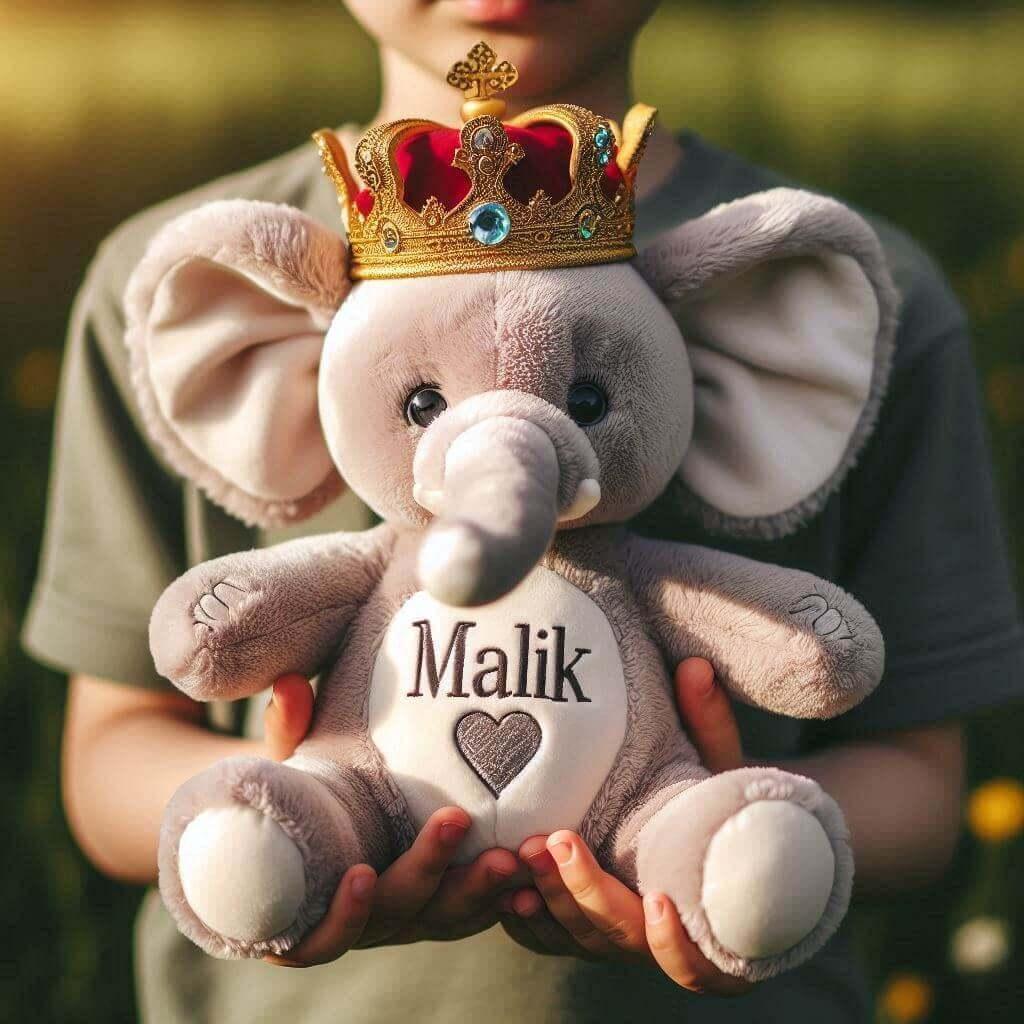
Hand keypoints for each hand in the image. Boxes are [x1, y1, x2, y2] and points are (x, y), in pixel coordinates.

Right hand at [260, 675, 526, 967]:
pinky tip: (534, 889)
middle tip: (457, 821)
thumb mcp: (286, 765)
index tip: (361, 872)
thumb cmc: (300, 792)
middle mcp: (362, 922)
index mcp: (308, 908)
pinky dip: (505, 902)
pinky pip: (478, 913)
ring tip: (514, 856)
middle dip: (430, 871)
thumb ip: (287, 730)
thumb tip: (288, 686)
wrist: (324, 817)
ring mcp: (408, 918)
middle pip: (398, 914)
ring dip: (481, 890)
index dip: (344, 915)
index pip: (322, 935)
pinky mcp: (447, 906)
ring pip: (446, 918)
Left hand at [499, 658, 751, 994]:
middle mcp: (661, 937)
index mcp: (707, 914)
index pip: (686, 953)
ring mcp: (619, 935)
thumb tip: (695, 668)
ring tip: (520, 854)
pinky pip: (551, 937)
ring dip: (549, 901)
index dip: (670, 938)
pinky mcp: (583, 925)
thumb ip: (708, 720)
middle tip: (551, 844)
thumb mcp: (721, 761)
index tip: (657, 895)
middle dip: (582, 894)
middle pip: (617, 938)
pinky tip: (506, 890)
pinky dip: (529, 921)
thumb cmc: (720, 798)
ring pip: (578, 939)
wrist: (716, 828)